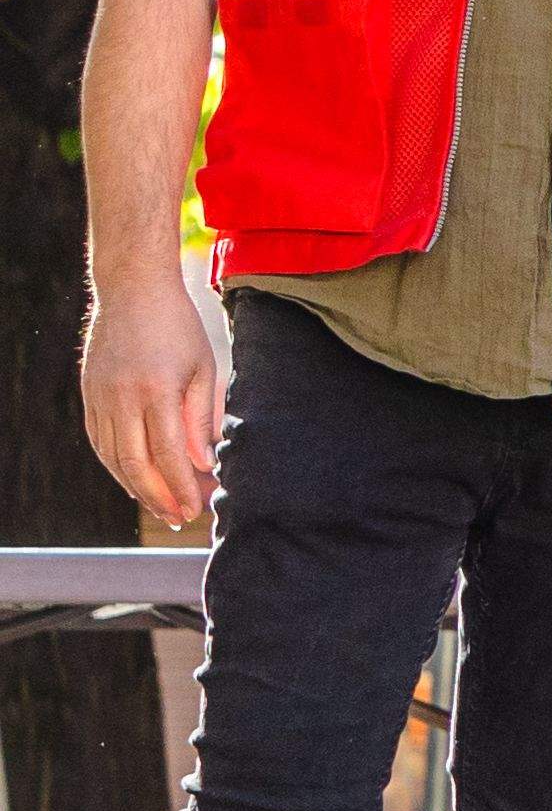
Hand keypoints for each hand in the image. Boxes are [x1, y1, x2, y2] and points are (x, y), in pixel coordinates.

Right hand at [77, 286, 219, 535]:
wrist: (132, 291)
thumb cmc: (177, 327)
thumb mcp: (202, 368)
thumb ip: (200, 418)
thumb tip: (203, 465)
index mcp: (156, 391)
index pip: (168, 454)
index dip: (182, 487)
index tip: (198, 508)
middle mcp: (122, 399)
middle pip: (135, 464)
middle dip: (158, 497)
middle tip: (180, 518)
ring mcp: (100, 398)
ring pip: (112, 458)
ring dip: (136, 488)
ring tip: (161, 506)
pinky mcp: (89, 396)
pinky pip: (99, 442)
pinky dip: (116, 466)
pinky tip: (134, 479)